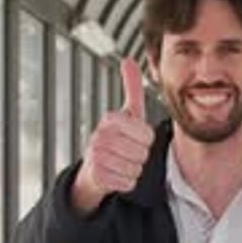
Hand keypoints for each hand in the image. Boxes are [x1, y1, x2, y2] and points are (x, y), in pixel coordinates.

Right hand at [71, 57, 154, 212]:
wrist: (94, 168)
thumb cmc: (116, 138)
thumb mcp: (126, 113)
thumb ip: (131, 88)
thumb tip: (128, 60)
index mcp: (110, 118)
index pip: (147, 134)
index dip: (146, 140)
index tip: (133, 138)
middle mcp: (99, 136)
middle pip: (143, 152)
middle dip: (140, 156)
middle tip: (126, 152)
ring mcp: (96, 156)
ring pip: (136, 168)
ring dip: (133, 169)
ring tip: (120, 162)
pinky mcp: (97, 177)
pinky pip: (129, 182)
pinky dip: (127, 182)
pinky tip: (116, 175)